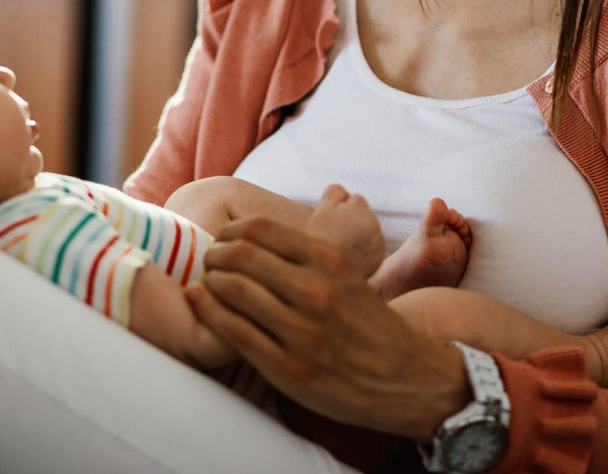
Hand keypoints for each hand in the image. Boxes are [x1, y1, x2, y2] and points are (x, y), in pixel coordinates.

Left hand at [187, 215, 468, 441]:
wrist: (408, 378)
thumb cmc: (368, 323)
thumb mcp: (348, 274)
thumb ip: (307, 254)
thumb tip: (253, 232)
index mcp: (330, 261)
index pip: (260, 229)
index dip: (230, 231)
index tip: (223, 239)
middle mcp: (316, 291)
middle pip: (241, 255)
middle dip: (214, 254)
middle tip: (208, 260)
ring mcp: (303, 332)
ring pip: (234, 290)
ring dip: (210, 281)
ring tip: (206, 282)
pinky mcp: (289, 369)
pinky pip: (235, 332)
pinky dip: (208, 312)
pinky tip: (199, 302)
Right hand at [304, 184, 385, 278]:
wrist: (327, 275)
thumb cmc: (320, 239)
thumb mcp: (322, 209)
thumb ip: (335, 192)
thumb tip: (345, 192)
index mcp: (360, 206)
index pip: (353, 198)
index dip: (339, 208)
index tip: (330, 221)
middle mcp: (374, 221)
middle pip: (362, 214)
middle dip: (351, 221)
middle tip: (333, 234)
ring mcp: (378, 240)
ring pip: (367, 231)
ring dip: (358, 235)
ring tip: (340, 247)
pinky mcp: (379, 257)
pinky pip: (371, 247)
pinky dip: (363, 250)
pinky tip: (349, 257)